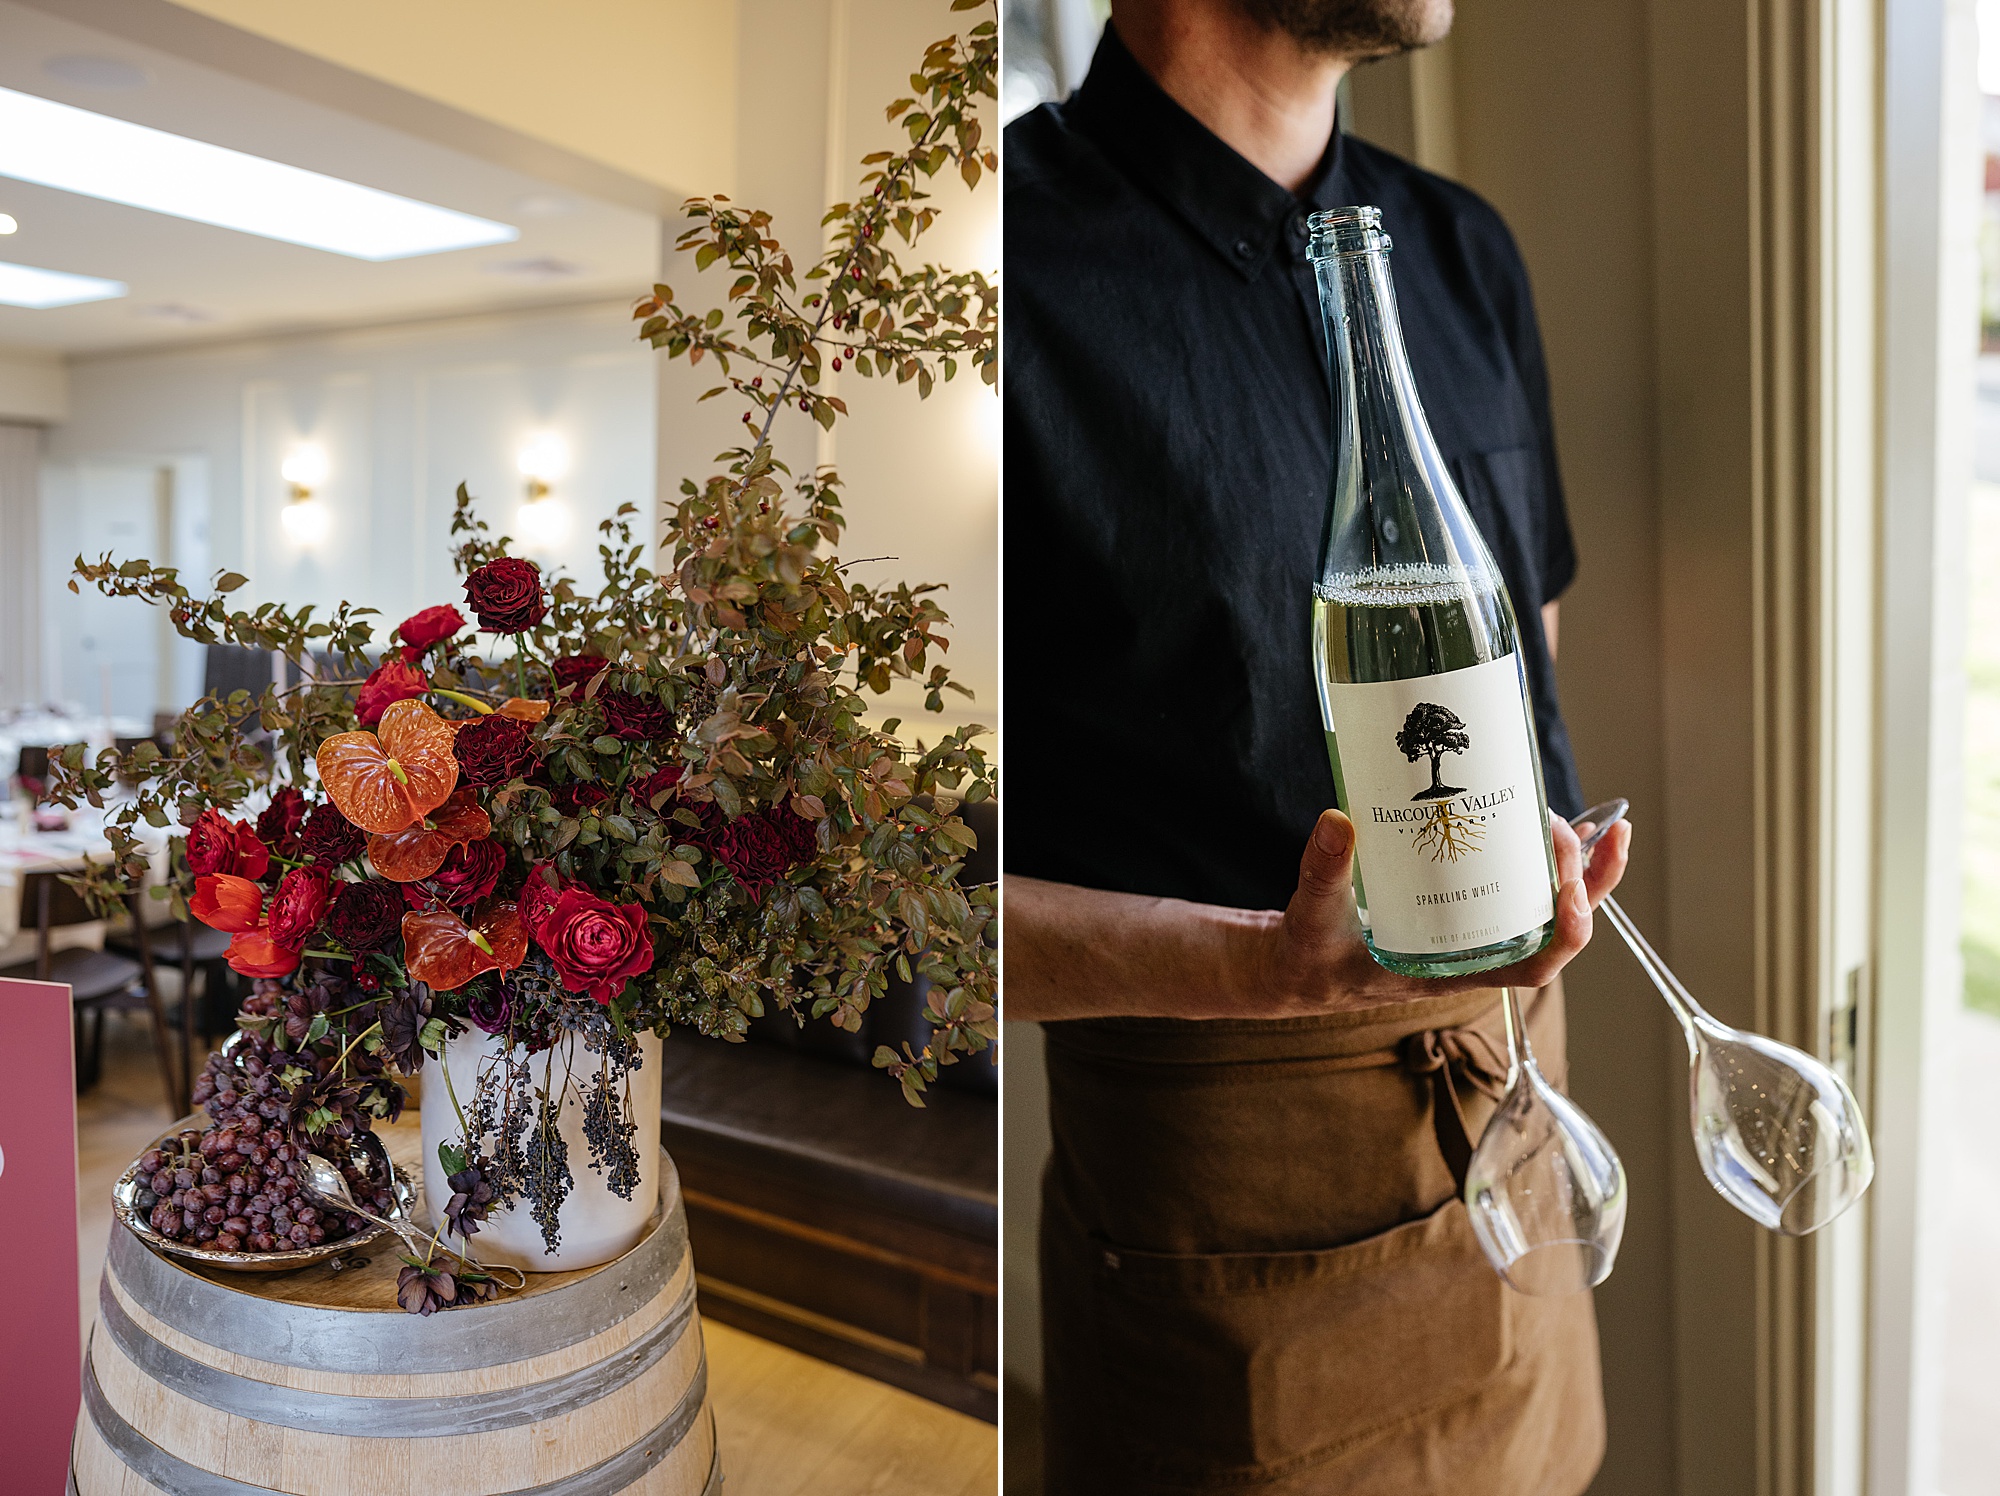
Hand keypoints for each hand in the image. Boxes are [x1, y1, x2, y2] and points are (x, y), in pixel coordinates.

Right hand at [1230, 808, 1631, 1017]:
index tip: (1569, 884)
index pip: (1532, 966)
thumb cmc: (1313, 957)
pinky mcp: (1459, 908)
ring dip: (1576, 871)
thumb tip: (1338, 822)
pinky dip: (1539, 862)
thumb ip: (1324, 871)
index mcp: (1452, 970)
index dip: (1565, 930)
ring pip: (1544, 909)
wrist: (1302, 967)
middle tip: (1584, 831)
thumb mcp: (1313, 918)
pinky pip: (1515, 889)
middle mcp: (1473, 954)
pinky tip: (1544, 827)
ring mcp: (1471, 932)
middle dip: (1587, 884)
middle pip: (1556, 932)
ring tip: (1595, 825)